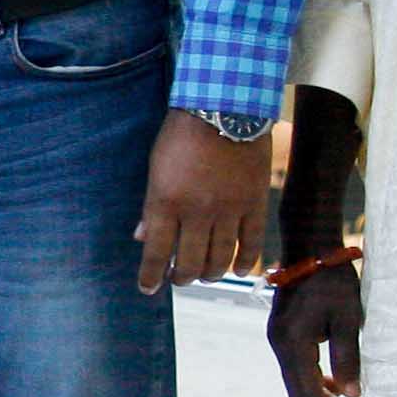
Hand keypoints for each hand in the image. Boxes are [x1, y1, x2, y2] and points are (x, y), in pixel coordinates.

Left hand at [137, 114, 268, 294]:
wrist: (225, 108)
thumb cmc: (182, 135)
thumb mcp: (155, 168)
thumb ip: (150, 206)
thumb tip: (141, 236)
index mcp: (166, 202)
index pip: (156, 252)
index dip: (150, 276)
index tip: (147, 288)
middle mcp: (197, 212)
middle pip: (189, 262)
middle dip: (180, 277)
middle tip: (178, 278)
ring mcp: (229, 210)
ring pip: (220, 258)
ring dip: (209, 273)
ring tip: (203, 274)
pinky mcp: (255, 204)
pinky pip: (252, 243)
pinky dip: (245, 262)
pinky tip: (238, 271)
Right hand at [268, 261, 364, 396]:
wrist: (310, 246)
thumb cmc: (334, 279)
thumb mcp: (347, 318)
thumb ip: (348, 357)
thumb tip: (352, 394)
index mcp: (292, 342)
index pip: (307, 391)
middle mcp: (279, 343)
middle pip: (297, 390)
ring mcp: (278, 337)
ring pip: (296, 379)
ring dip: (320, 395)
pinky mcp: (284, 330)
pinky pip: (297, 364)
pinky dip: (315, 378)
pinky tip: (335, 382)